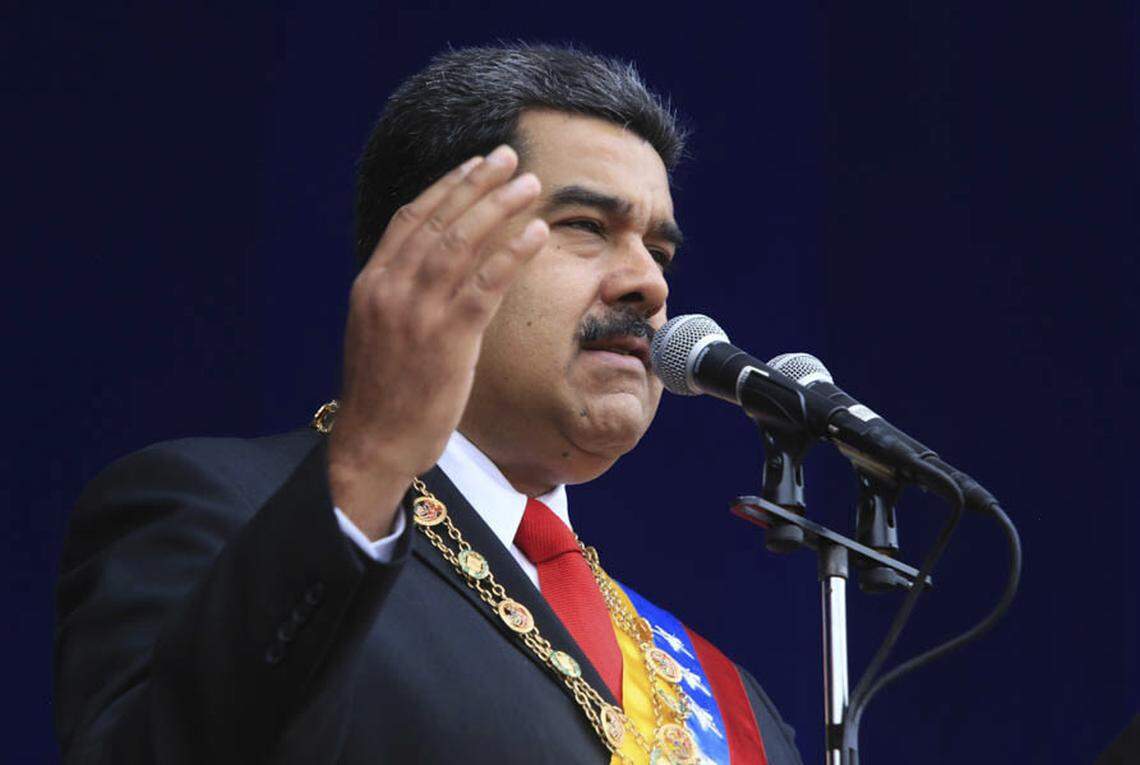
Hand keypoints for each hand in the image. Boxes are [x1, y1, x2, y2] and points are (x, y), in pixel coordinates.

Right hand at [328, 145, 548, 538]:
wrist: (372, 444)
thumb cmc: (383, 397)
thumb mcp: (380, 335)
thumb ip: (402, 298)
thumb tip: (433, 273)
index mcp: (372, 284)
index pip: (411, 219)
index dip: (446, 188)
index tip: (474, 165)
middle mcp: (391, 289)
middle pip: (440, 220)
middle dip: (477, 183)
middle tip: (509, 157)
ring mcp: (418, 312)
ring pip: (463, 243)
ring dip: (499, 207)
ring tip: (530, 184)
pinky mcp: (447, 338)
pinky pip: (485, 283)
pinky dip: (512, 252)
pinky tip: (536, 232)